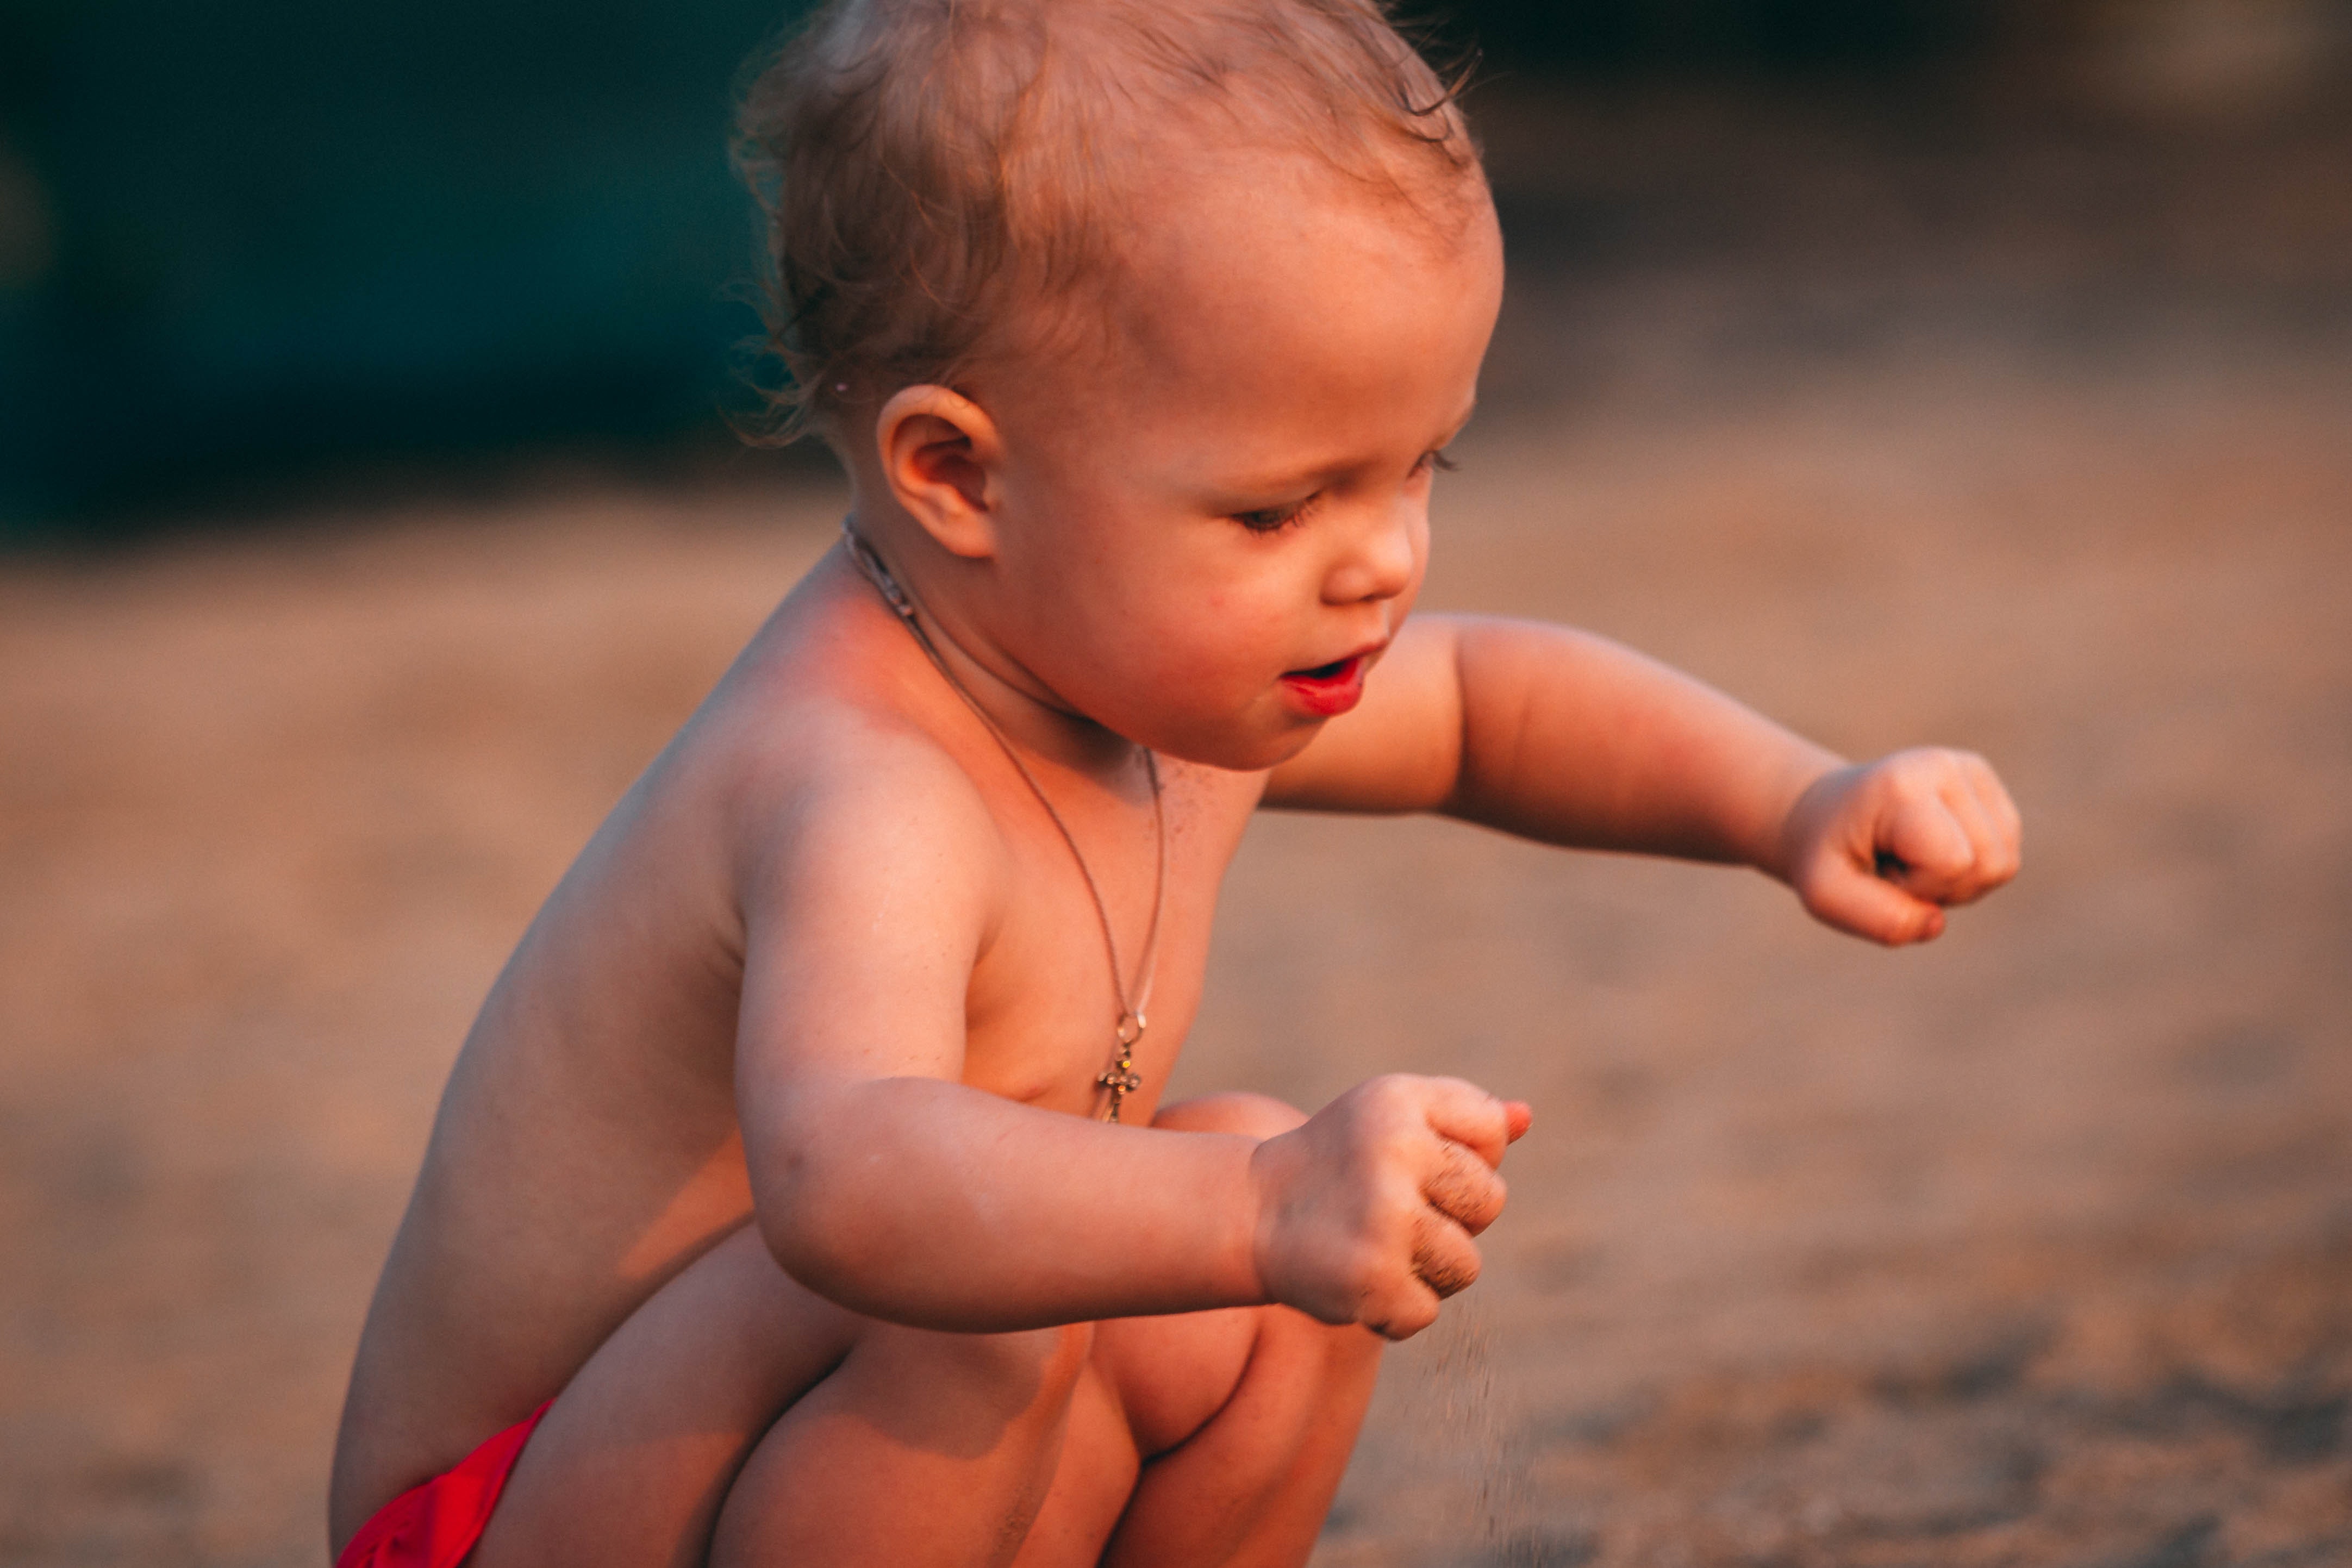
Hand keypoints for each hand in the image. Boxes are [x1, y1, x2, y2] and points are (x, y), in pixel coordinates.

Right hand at [1246, 1075, 1531, 1339]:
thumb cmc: (1341, 1162)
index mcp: (1400, 1100)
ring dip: (1429, 1269)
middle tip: (1393, 1209)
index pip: (1492, 1133)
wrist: (1254, 1214)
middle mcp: (1393, 1152)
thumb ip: (1464, 1115)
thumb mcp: (1393, 1117)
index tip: (1413, 1161)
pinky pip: (1426, 1311)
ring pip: (1466, 1265)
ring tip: (1378, 1246)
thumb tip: (1526, 1118)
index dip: (1463, 1158)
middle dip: (1454, 1217)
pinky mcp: (1372, 1278)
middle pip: (1490, 1202)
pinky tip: (1359, 1278)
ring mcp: (1383, 1218)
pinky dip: (1396, 1308)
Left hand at [1776, 747, 2021, 944]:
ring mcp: (1971, 770)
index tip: (1882, 871)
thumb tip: (1936, 922)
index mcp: (1902, 786)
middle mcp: (1944, 766)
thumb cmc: (1827, 855)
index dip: (1920, 888)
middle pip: (1989, 865)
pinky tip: (1934, 852)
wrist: (1827, 813)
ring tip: (1914, 860)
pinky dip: (1974, 870)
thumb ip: (1878, 919)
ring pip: (2005, 862)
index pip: (1953, 862)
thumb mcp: (1826, 895)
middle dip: (1943, 888)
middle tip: (1896, 868)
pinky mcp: (1987, 784)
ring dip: (1960, 882)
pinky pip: (2008, 855)